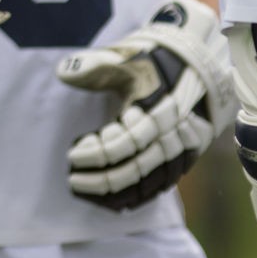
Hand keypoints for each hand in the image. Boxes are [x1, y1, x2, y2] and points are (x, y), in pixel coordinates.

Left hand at [55, 0, 237, 210]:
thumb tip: (63, 72)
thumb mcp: (127, 57)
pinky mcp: (182, 164)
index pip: (129, 140)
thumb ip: (96, 64)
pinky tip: (106, 200)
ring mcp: (182, 152)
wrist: (193, 71)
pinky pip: (157, 190)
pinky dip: (131, 199)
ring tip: (83, 189)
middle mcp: (176, 133)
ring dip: (114, 193)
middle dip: (102, 179)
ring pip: (148, 185)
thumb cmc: (152, 66)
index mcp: (162, 106)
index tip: (72, 154)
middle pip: (139, 168)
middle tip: (72, 179)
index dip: (99, 151)